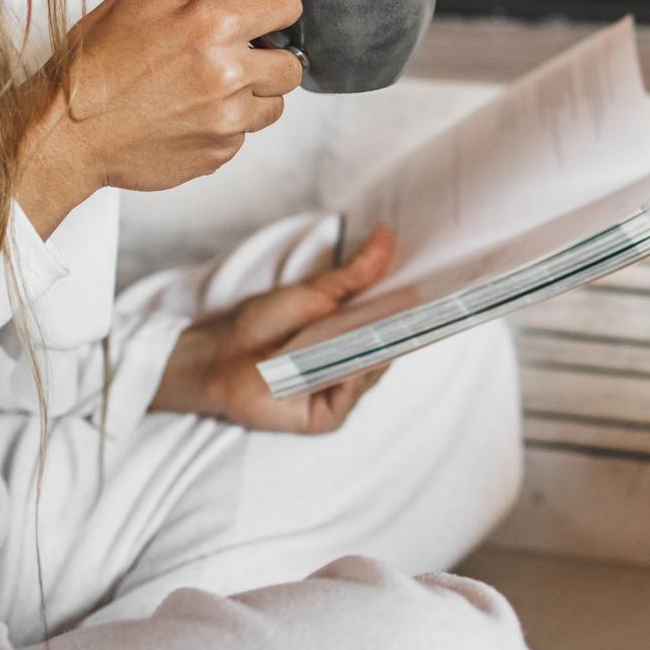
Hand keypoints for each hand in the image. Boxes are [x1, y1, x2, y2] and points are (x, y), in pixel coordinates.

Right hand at [15, 0, 304, 235]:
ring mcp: (226, 121)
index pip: (288, 5)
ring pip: (275, 103)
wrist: (64, 130)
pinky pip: (245, 134)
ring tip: (202, 83)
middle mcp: (228, 76)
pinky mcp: (219, 154)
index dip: (270, 3)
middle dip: (266, 53)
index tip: (249, 11)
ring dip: (251, 91)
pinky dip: (225, 122)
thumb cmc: (98, 56)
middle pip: (292, 62)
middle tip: (223, 52)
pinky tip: (186, 112)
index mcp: (214, 26)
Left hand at [152, 225, 402, 432]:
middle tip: (417, 302)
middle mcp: (352, 369)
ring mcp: (341, 394)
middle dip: (399, 327)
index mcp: (353, 340)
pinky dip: (354, 373)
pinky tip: (355, 355)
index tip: (431, 289)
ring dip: (378, 348)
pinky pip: (351, 393)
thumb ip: (355, 273)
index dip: (410, 310)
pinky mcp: (326, 415)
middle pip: (386, 350)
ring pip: (372, 371)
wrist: (219, 355)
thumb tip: (387, 234)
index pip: (392, 327)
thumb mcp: (316, 292)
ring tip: (388, 322)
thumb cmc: (262, 323)